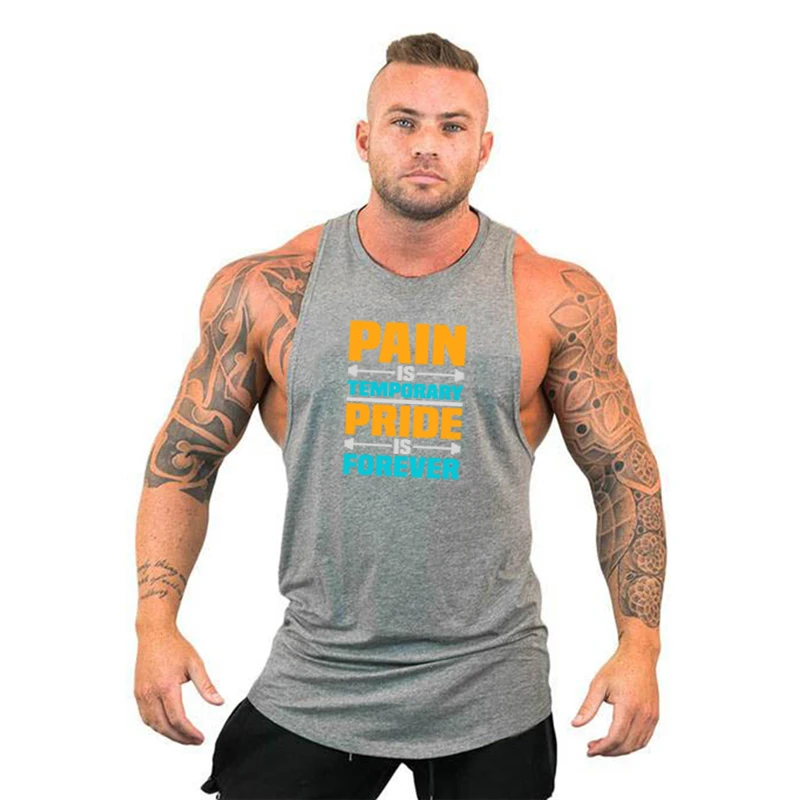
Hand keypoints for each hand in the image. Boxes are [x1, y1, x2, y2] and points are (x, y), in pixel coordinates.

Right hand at [134, 626, 224, 744]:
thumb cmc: (175, 647)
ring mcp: (141, 694)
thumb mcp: (196, 664)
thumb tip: (219, 703)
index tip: (201, 738)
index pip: (178, 719)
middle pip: (164, 727)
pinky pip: (145, 716)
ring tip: (184, 736)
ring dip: (168, 734)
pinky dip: (157, 726)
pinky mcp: (137, 693)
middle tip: (194, 741)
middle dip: (180, 738)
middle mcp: (150, 693)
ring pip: (153, 725)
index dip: (190, 733)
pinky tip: (168, 726)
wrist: (154, 634)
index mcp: (166, 687)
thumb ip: (206, 686)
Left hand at [571, 642, 659, 756]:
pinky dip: (632, 745)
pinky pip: (645, 738)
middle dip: (608, 751)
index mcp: (628, 706)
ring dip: (620, 750)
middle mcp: (643, 714)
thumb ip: (588, 707)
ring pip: (637, 745)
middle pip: (626, 745)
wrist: (639, 655)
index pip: (615, 737)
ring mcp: (651, 716)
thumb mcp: (598, 684)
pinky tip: (619, 741)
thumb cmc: (619, 667)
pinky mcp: (654, 715)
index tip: (590, 749)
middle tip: (593, 748)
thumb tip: (575, 724)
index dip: (602, 748)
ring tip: (604, 746)